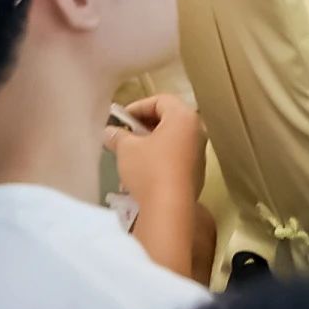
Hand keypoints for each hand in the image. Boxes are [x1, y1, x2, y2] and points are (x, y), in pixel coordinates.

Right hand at [109, 97, 206, 234]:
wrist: (169, 207)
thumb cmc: (149, 169)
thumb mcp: (127, 149)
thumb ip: (118, 135)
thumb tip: (109, 132)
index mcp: (184, 117)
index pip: (160, 100)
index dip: (138, 106)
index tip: (120, 118)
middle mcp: (197, 131)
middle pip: (169, 118)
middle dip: (144, 124)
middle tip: (125, 133)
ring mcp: (199, 153)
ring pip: (173, 138)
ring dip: (151, 141)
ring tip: (131, 152)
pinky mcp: (197, 172)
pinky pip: (177, 155)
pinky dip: (160, 156)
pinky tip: (143, 169)